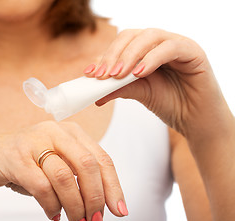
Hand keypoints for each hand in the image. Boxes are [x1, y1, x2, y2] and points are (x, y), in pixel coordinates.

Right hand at [0, 121, 125, 220]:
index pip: (101, 158)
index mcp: (71, 132)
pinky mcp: (17, 158)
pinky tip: (54, 215)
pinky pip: (41, 187)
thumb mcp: (59, 163)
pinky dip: (52, 206)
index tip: (119, 210)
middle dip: (95, 198)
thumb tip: (102, 206)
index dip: (113, 186)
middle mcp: (55, 132)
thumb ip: (79, 178)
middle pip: (87, 165)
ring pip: (64, 177)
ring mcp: (34, 142)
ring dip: (75, 206)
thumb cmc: (28, 162)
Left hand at [84, 28, 230, 139]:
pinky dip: (152, 59)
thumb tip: (95, 94)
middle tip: (102, 75)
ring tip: (117, 75)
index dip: (104, 56)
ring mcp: (176, 44)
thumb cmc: (169, 103)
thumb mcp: (139, 94)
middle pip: (131, 36)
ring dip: (129, 55)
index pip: (120, 44)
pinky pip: (170, 47)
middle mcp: (159, 43)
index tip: (90, 74)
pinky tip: (140, 73)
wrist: (195, 120)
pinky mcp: (192, 51)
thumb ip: (119, 88)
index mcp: (145, 50)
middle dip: (113, 55)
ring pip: (149, 36)